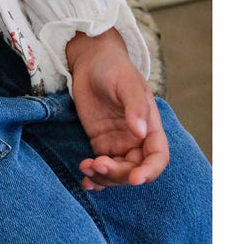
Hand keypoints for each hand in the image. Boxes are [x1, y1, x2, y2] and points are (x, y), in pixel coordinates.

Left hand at [66, 28, 168, 190]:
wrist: (91, 61)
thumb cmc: (114, 69)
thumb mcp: (127, 83)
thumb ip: (135, 106)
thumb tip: (140, 132)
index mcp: (150, 127)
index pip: (157, 157)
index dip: (149, 171)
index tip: (135, 178)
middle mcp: (137, 140)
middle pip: (134, 169)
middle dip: (119, 174)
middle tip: (98, 164)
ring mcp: (118, 143)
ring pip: (117, 173)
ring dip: (104, 178)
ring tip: (86, 168)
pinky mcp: (100, 143)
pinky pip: (101, 167)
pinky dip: (95, 177)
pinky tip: (85, 181)